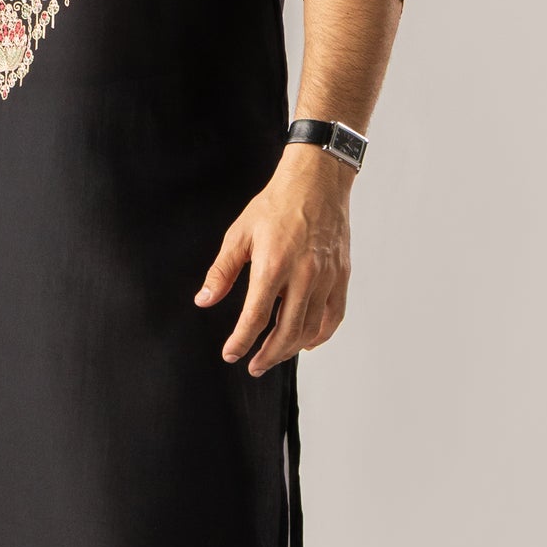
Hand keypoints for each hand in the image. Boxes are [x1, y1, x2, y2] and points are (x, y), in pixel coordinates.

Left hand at [194, 146, 351, 375]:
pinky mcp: (342, 275)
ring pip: (311, 328)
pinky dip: (320, 335)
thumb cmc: (276, 204)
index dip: (241, 341)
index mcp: (273, 264)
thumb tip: (204, 300)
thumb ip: (222, 271)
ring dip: (291, 349)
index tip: (231, 354)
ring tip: (274, 355)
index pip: (256, 316)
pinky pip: (334, 316)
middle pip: (286, 331)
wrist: (317, 181)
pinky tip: (306, 342)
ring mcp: (326, 276)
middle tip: (253, 366)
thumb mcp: (239, 234)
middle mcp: (303, 274)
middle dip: (267, 355)